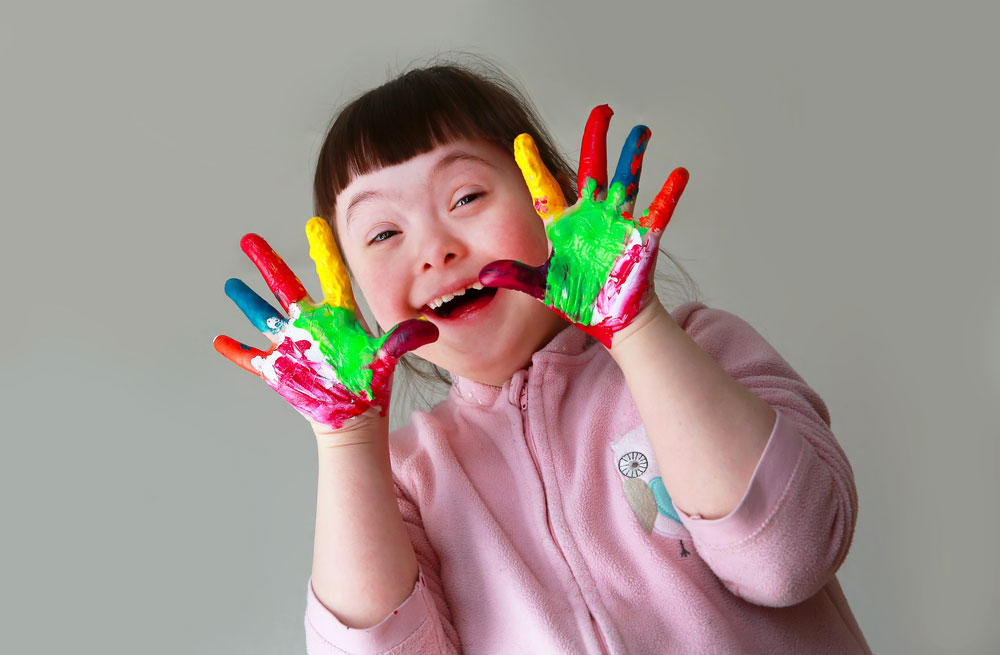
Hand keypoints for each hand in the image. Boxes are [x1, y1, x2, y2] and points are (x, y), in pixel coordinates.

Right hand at [213, 217, 437, 428]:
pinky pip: (252, 359)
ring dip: (247, 300)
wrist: (354, 418)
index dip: (323, 250)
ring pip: (264, 316)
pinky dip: (236, 352)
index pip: (329, 276)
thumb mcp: (386, 359)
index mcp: (337, 316)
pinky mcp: (279, 369)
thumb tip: (428, 330)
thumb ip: (401, 341)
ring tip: (230, 283)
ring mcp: (292, 345)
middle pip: (285, 286)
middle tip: (249, 238)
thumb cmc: (370, 385)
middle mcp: (311, 324)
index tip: (315, 223)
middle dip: (267, 262)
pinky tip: (220, 342)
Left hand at [479, 105, 687, 347]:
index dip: (533, 165)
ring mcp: (618, 223)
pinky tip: (679, 174)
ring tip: (641, 130)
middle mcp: (591, 216)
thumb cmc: (579, 299)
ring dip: (634, 155)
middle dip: (596, 138)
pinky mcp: (641, 238)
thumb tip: (483, 277)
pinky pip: (658, 212)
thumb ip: (516, 276)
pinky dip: (669, 194)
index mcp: (564, 224)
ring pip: (626, 180)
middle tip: (601, 110)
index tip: (521, 139)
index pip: (544, 189)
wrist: (611, 317)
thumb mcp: (542, 286)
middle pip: (593, 168)